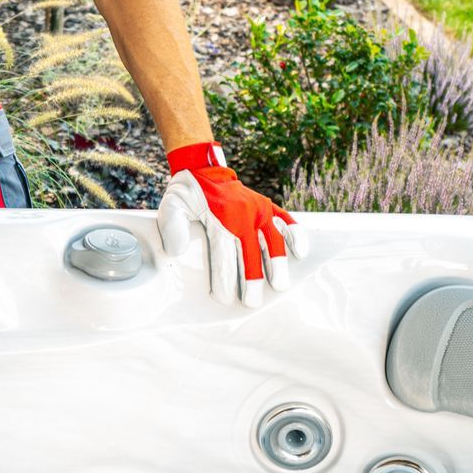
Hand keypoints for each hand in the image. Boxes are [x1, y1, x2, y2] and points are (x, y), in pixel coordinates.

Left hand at [155, 140, 303, 306]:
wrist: (204, 170)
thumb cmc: (187, 194)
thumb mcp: (171, 206)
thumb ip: (172, 227)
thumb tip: (177, 250)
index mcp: (221, 219)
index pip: (225, 256)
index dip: (225, 279)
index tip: (224, 298)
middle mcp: (245, 215)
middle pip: (252, 254)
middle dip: (253, 281)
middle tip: (252, 302)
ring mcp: (259, 210)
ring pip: (274, 240)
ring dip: (278, 264)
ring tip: (280, 286)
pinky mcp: (268, 206)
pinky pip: (286, 220)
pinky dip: (296, 234)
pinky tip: (301, 252)